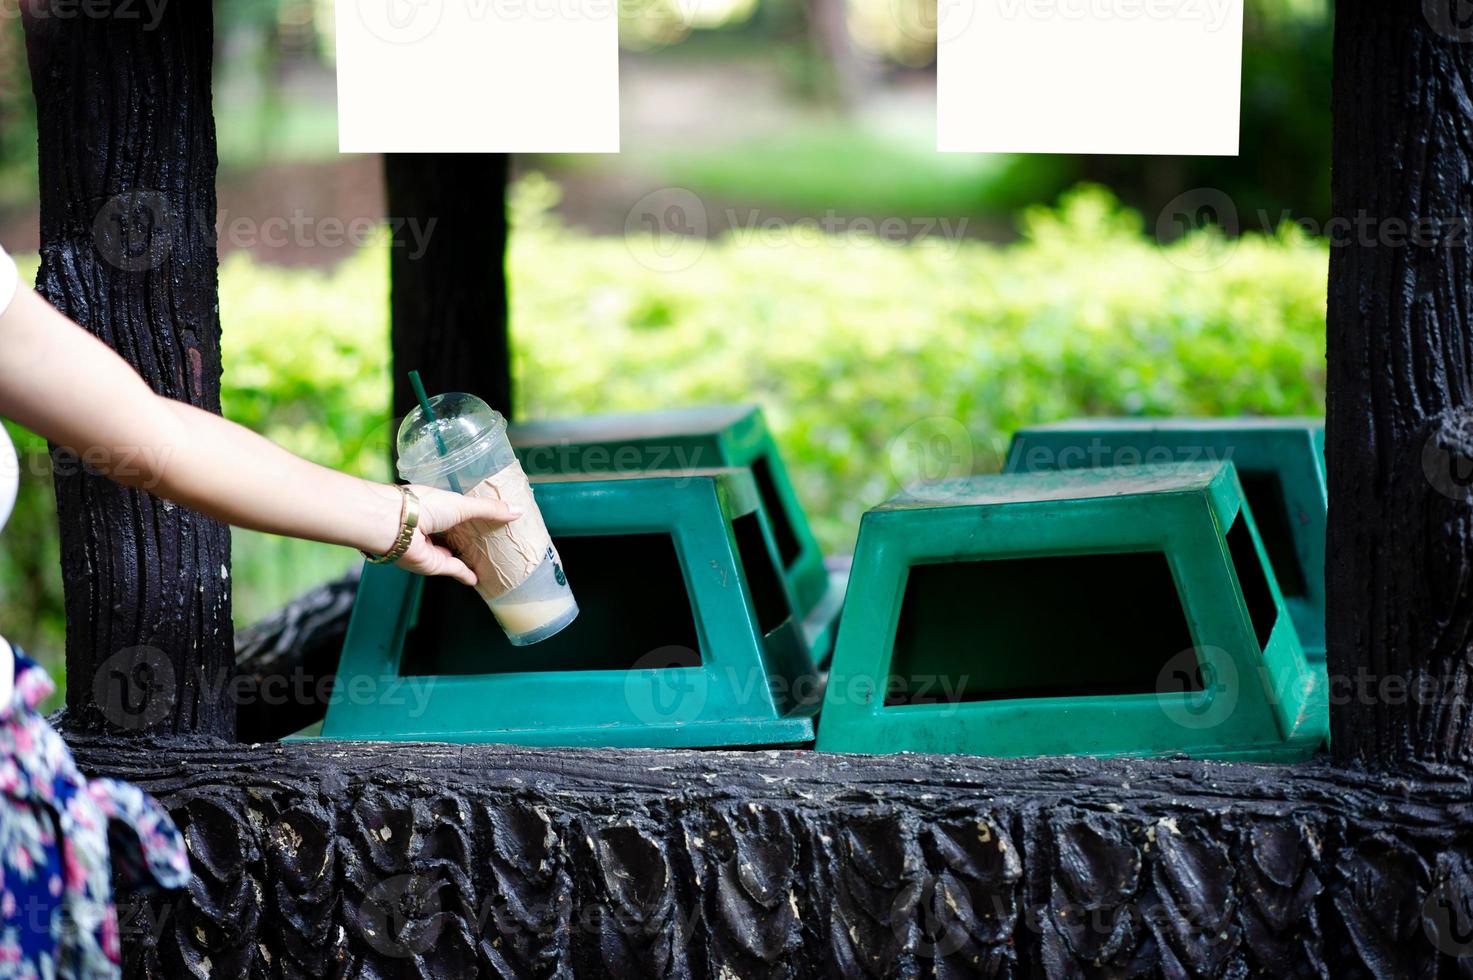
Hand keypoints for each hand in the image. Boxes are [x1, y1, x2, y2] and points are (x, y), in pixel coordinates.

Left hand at [393, 484, 521, 585]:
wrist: (397, 526)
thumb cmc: (424, 505)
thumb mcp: (462, 503)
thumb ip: (490, 509)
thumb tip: (518, 511)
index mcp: (438, 507)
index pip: (459, 511)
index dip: (475, 514)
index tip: (493, 516)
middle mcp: (434, 527)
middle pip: (457, 534)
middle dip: (472, 537)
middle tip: (494, 540)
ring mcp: (433, 547)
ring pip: (454, 553)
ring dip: (467, 557)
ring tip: (488, 559)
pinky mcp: (433, 565)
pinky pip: (453, 570)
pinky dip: (464, 574)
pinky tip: (477, 578)